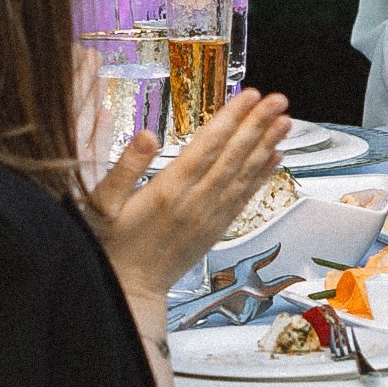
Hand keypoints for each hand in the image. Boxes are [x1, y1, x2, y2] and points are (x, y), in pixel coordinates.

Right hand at [89, 89, 291, 315]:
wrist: (128, 290)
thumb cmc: (111, 246)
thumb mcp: (102, 203)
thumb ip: (125, 167)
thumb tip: (147, 135)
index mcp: (168, 191)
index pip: (206, 146)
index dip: (230, 119)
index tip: (249, 96)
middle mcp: (195, 202)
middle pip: (232, 156)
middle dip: (257, 125)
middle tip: (278, 100)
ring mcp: (209, 217)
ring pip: (243, 175)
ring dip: (265, 146)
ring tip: (285, 122)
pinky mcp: (215, 230)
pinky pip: (243, 198)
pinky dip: (261, 177)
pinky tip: (274, 159)